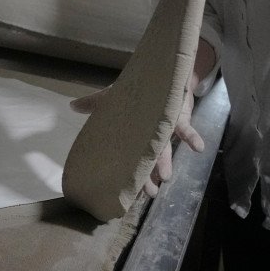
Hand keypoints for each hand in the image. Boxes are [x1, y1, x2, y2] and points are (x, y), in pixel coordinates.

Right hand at [70, 83, 205, 196]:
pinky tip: (197, 148)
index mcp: (134, 136)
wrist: (166, 77)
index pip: (131, 157)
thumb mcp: (113, 97)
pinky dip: (191, 138)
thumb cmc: (140, 92)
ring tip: (165, 177)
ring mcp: (165, 129)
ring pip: (165, 149)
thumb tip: (72, 105)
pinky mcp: (179, 119)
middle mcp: (150, 137)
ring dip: (165, 163)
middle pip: (148, 159)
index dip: (131, 173)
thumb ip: (95, 103)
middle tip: (150, 193)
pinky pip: (186, 130)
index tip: (128, 191)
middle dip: (149, 176)